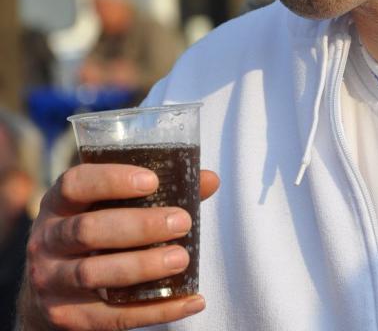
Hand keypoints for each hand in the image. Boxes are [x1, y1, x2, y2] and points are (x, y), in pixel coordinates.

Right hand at [20, 165, 219, 329]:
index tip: (152, 181)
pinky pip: (112, 317)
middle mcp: (47, 240)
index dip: (112, 180)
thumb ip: (161, 190)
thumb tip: (210, 180)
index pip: (76, 183)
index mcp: (60, 203)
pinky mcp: (67, 317)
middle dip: (139, 226)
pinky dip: (155, 310)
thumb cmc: (98, 229)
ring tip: (181, 259)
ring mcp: (51, 281)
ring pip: (94, 274)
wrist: (52, 288)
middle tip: (181, 222)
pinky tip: (190, 300)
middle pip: (88, 230)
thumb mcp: (110, 205)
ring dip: (143, 266)